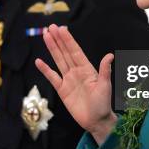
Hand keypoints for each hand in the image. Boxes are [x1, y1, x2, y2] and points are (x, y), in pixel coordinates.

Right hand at [35, 24, 117, 144]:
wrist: (96, 121)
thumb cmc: (103, 104)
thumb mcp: (105, 86)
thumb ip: (105, 70)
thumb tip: (110, 55)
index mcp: (87, 69)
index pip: (75, 51)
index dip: (68, 40)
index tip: (62, 29)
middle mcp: (76, 71)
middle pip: (65, 52)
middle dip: (58, 40)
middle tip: (50, 27)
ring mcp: (68, 80)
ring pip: (58, 61)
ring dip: (52, 49)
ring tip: (45, 36)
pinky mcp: (62, 90)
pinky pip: (52, 77)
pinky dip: (45, 70)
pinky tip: (39, 61)